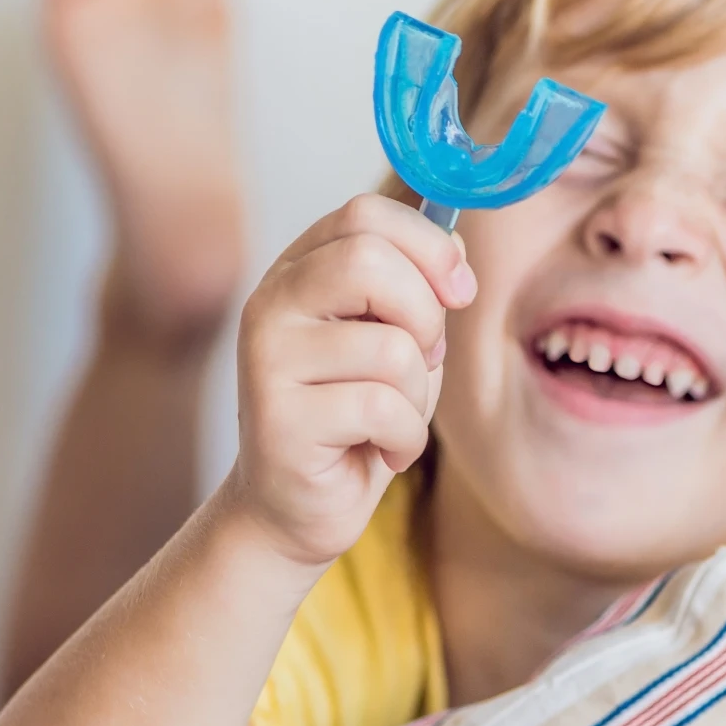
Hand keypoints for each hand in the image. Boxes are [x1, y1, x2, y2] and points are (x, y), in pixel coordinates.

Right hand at [225, 193, 474, 566]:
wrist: (298, 510)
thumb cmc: (357, 417)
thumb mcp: (398, 340)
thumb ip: (419, 290)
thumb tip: (457, 246)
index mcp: (301, 270)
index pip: (364, 215)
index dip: (428, 246)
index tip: (459, 291)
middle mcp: (271, 303)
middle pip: (369, 261)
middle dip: (426, 316)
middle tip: (424, 358)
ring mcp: (266, 358)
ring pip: (390, 346)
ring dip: (419, 393)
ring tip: (395, 419)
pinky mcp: (277, 418)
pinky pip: (382, 407)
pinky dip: (406, 437)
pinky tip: (383, 451)